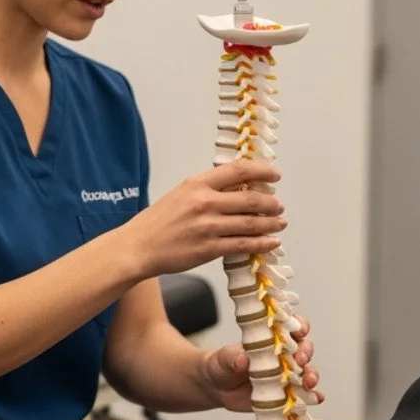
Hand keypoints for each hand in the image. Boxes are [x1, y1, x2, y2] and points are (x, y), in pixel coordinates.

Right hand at [124, 161, 285, 277]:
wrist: (139, 247)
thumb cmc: (159, 221)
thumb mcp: (182, 193)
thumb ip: (208, 188)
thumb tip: (240, 187)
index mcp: (198, 184)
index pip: (239, 170)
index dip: (262, 171)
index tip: (275, 175)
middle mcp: (205, 202)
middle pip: (251, 199)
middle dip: (272, 203)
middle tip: (279, 206)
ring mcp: (208, 227)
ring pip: (251, 224)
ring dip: (271, 224)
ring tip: (280, 223)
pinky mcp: (209, 249)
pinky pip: (244, 245)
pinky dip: (262, 243)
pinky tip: (271, 242)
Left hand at [199, 314, 321, 412]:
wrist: (217, 388)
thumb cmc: (223, 364)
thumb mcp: (223, 358)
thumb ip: (232, 357)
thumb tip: (242, 359)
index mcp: (272, 338)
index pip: (292, 326)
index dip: (300, 326)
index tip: (300, 331)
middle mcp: (284, 354)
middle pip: (304, 348)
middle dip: (306, 353)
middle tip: (299, 360)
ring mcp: (287, 374)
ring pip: (308, 371)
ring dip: (312, 375)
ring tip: (308, 382)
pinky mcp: (287, 393)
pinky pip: (304, 394)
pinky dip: (313, 396)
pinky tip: (316, 397)